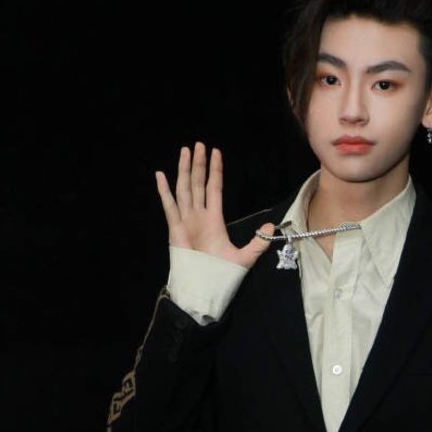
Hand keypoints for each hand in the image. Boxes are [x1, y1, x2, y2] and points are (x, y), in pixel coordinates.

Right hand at [155, 142, 273, 267]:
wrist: (204, 287)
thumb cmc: (221, 274)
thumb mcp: (245, 257)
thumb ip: (258, 242)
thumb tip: (271, 227)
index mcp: (214, 219)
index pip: (214, 188)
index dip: (215, 171)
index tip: (216, 152)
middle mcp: (199, 216)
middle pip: (198, 183)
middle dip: (199, 164)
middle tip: (199, 144)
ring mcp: (186, 220)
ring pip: (184, 188)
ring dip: (184, 170)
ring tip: (185, 151)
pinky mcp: (176, 228)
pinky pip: (169, 206)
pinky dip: (164, 190)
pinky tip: (160, 175)